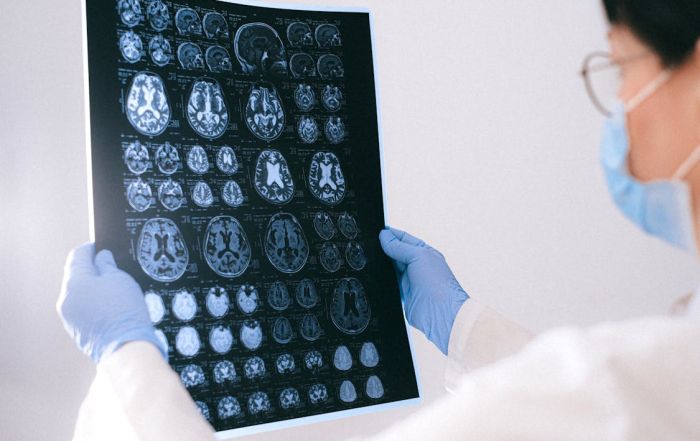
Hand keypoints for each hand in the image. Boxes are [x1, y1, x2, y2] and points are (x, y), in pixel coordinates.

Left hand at [57, 243, 165, 362]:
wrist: (126, 347)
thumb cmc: (124, 311)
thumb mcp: (120, 279)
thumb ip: (107, 265)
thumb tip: (101, 258)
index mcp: (74, 282)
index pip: (77, 256)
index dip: (90, 248)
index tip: (101, 247)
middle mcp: (66, 298)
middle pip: (76, 275)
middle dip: (92, 270)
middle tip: (112, 268)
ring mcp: (69, 316)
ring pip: (79, 294)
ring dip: (92, 288)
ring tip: (113, 290)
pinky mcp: (76, 330)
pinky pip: (82, 309)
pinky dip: (93, 304)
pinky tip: (110, 307)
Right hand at [379, 227, 468, 353]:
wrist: (440, 313)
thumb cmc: (438, 284)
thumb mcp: (418, 256)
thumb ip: (400, 246)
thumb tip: (385, 236)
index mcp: (425, 253)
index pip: (405, 239)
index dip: (392, 235)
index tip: (378, 232)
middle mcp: (418, 266)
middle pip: (397, 253)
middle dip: (385, 248)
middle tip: (371, 243)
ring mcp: (410, 280)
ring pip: (391, 267)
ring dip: (383, 263)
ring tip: (371, 257)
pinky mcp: (403, 294)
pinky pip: (389, 283)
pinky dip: (383, 279)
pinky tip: (375, 274)